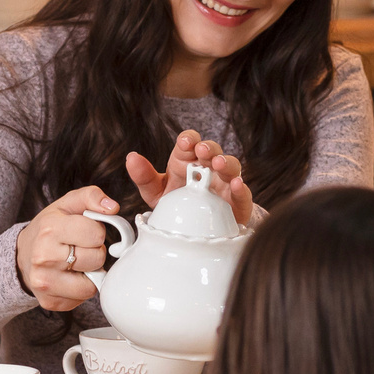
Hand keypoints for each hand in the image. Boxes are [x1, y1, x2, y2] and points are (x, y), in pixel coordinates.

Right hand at [16, 185, 121, 310]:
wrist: (22, 255)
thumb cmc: (49, 229)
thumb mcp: (67, 204)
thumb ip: (91, 197)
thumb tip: (113, 207)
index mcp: (50, 229)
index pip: (97, 234)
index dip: (95, 231)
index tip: (84, 232)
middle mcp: (44, 257)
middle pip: (97, 258)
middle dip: (94, 252)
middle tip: (79, 248)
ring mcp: (45, 282)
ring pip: (92, 284)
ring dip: (90, 273)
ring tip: (76, 263)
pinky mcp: (50, 302)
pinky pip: (82, 299)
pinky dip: (81, 288)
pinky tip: (69, 277)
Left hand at [127, 130, 253, 225]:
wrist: (194, 234)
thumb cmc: (177, 206)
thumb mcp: (156, 193)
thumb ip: (144, 177)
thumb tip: (131, 158)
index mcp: (187, 161)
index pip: (190, 143)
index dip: (189, 140)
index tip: (184, 143)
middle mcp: (208, 168)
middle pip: (212, 151)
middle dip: (208, 148)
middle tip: (201, 151)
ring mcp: (224, 184)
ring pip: (231, 166)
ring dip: (226, 162)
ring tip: (218, 164)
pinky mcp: (237, 203)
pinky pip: (242, 194)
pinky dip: (241, 188)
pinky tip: (236, 184)